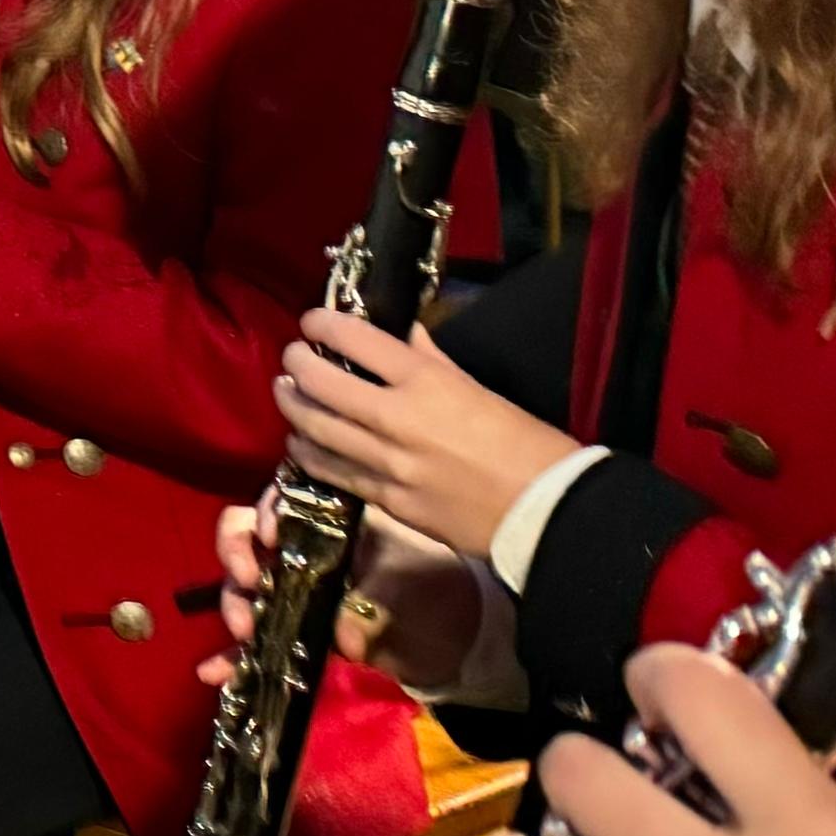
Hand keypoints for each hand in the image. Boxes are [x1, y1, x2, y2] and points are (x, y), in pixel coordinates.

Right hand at [205, 491, 484, 699]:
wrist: (462, 639)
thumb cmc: (437, 594)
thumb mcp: (409, 591)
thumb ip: (372, 608)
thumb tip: (341, 637)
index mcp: (333, 524)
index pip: (285, 502)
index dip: (266, 511)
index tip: (271, 535)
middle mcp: (305, 552)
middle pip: (250, 539)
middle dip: (237, 556)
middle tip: (249, 582)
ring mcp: (297, 593)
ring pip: (246, 588)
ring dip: (233, 605)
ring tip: (240, 631)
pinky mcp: (296, 633)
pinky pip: (258, 640)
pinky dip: (231, 656)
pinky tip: (212, 671)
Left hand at [275, 311, 574, 557]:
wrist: (549, 514)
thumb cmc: (528, 446)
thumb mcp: (481, 390)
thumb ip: (433, 362)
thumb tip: (403, 336)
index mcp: (427, 383)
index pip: (356, 340)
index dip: (323, 324)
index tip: (313, 321)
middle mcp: (397, 420)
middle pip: (320, 383)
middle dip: (296, 363)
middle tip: (292, 357)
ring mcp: (387, 464)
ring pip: (314, 429)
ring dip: (292, 407)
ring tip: (286, 393)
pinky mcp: (387, 502)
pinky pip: (333, 472)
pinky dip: (309, 452)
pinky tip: (302, 443)